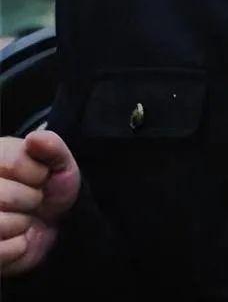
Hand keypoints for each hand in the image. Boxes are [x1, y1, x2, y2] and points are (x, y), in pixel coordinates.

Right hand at [0, 131, 80, 275]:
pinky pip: (0, 251)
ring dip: (22, 224)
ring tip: (22, 219)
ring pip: (0, 224)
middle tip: (32, 201)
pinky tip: (17, 239)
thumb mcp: (60, 163)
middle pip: (4, 196)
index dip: (37, 174)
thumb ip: (52, 146)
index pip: (12, 162)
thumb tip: (33, 139)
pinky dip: (18, 247)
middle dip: (30, 200)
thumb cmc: (51, 188)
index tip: (40, 178)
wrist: (52, 224)